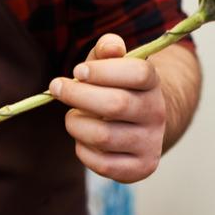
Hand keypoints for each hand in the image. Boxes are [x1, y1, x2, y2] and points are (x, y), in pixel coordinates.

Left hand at [49, 34, 166, 183]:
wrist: (138, 129)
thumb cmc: (115, 91)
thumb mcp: (111, 68)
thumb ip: (106, 52)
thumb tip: (109, 45)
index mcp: (153, 84)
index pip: (138, 73)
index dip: (103, 70)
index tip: (78, 70)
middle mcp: (157, 114)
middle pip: (115, 105)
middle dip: (78, 95)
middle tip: (57, 87)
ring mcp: (150, 143)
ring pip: (103, 136)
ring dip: (76, 124)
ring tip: (72, 117)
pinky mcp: (139, 168)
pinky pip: (101, 163)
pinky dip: (82, 150)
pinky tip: (83, 140)